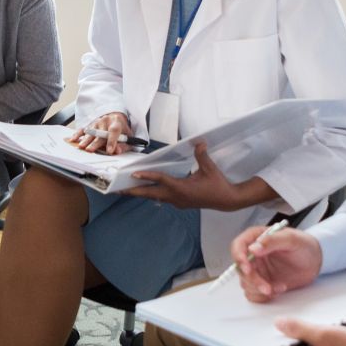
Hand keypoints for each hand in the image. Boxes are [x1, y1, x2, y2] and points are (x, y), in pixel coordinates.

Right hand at [68, 112, 131, 154]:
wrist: (116, 117)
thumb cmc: (122, 129)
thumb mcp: (128, 136)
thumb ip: (124, 145)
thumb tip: (117, 151)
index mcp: (117, 122)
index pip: (114, 131)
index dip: (112, 141)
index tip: (110, 151)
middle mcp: (105, 121)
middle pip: (100, 133)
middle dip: (95, 143)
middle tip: (91, 150)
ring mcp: (96, 122)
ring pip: (90, 132)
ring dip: (86, 140)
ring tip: (81, 146)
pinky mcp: (90, 125)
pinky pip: (82, 129)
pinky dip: (77, 134)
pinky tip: (73, 139)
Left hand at [124, 142, 247, 210]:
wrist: (226, 200)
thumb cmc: (218, 184)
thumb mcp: (210, 168)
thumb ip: (202, 155)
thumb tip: (199, 142)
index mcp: (182, 188)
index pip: (161, 181)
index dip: (147, 177)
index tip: (134, 175)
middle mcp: (177, 197)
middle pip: (151, 194)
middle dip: (135, 192)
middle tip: (119, 190)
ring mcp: (178, 202)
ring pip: (155, 197)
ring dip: (142, 193)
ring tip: (127, 191)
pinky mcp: (180, 203)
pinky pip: (162, 198)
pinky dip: (152, 193)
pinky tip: (147, 190)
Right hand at [231, 224, 321, 302]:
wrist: (315, 262)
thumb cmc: (305, 246)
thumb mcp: (291, 240)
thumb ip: (272, 241)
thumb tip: (254, 248)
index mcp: (256, 238)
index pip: (238, 246)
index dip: (239, 258)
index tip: (247, 268)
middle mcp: (253, 254)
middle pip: (241, 269)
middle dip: (253, 280)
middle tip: (267, 286)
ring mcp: (257, 269)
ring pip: (246, 283)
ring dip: (260, 289)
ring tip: (280, 287)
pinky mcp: (262, 282)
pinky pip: (253, 293)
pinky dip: (264, 296)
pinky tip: (278, 289)